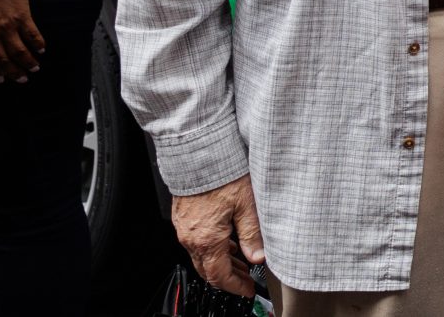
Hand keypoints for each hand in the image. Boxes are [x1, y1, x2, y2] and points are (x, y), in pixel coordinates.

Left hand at [0, 0, 43, 82]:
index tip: (0, 79)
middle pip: (1, 59)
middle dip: (12, 72)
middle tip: (21, 78)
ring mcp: (6, 25)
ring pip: (18, 52)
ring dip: (28, 62)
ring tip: (35, 67)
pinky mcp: (22, 16)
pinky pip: (32, 35)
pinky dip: (38, 44)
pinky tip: (42, 49)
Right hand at [173, 174, 265, 296]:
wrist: (199, 154)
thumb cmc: (222, 175)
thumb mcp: (247, 206)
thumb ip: (253, 235)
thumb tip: (259, 257)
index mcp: (207, 240)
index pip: (219, 275)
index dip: (235, 286)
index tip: (247, 290)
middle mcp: (191, 238)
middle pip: (208, 269)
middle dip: (228, 277)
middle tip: (247, 278)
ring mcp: (185, 228)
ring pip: (202, 255)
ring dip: (221, 262)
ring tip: (241, 261)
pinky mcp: (183, 217)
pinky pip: (196, 241)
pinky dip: (212, 247)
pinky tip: (227, 241)